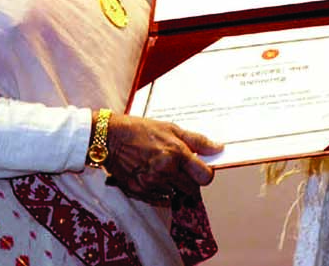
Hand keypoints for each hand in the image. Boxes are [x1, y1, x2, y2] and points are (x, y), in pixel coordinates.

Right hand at [102, 113, 221, 202]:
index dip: (206, 174)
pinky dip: (159, 191)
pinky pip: (159, 199)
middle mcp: (165, 170)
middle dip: (190, 181)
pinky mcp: (139, 191)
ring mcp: (151, 183)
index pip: (205, 176)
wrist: (110, 138)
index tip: (201, 170)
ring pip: (175, 194)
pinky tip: (152, 177)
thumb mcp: (171, 128)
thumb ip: (197, 141)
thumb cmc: (141, 130)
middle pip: (192, 189)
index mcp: (176, 153)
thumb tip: (219, 148)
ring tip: (163, 170)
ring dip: (174, 186)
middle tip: (181, 170)